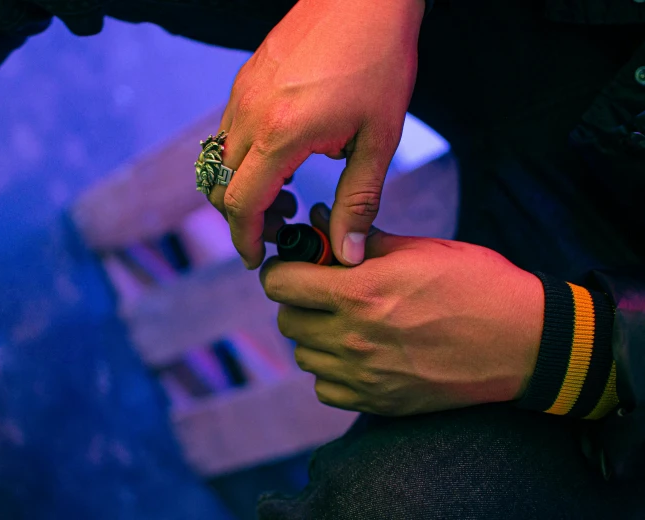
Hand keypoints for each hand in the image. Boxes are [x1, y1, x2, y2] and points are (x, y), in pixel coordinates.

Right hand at [208, 0, 424, 268]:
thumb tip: (347, 254)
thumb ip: (358, 202)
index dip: (245, 239)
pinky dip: (241, 159)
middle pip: (219, 187)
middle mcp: (249, 115)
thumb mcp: (378, 139)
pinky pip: (226, 133)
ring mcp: (241, 95)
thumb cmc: (378, 62)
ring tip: (286, 192)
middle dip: (244, 218)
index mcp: (280, 135)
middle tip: (284, 225)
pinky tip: (280, 157)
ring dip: (240, 188)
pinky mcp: (244, 81)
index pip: (240, 205)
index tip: (256, 258)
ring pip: (217, 161)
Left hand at [259, 204, 544, 415]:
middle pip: (287, 320)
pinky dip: (332, 372)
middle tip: (324, 291)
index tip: (295, 266)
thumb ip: (363, 240)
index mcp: (359, 293)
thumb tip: (320, 220)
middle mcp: (353, 338)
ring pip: (304, 356)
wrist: (525, 341)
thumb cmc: (478, 285)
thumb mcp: (419, 249)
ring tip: (345, 322)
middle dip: (298, 301)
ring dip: (315, 336)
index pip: (280, 284)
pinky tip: (358, 355)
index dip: (282, 270)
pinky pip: (325, 389)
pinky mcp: (379, 402)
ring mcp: (364, 375)